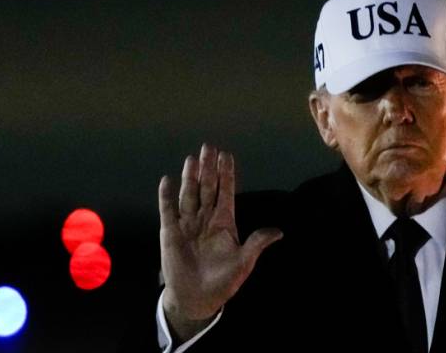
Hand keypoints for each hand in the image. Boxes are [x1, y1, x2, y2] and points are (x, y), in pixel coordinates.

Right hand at [158, 144, 282, 341]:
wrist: (198, 299)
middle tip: (209, 147)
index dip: (226, 174)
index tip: (226, 155)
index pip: (226, 192)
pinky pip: (168, 210)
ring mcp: (187, 224)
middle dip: (209, 168)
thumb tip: (279, 232)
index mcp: (224, 223)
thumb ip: (256, 244)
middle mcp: (205, 219)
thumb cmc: (223, 281)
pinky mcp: (170, 233)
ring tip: (193, 158)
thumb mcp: (244, 263)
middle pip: (207, 188)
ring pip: (189, 194)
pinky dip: (166, 196)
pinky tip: (167, 180)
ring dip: (191, 177)